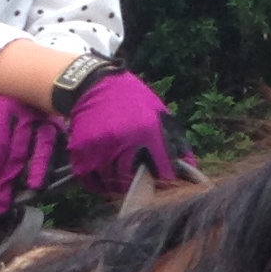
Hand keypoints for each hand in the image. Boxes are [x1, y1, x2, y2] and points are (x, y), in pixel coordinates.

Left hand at [0, 90, 63, 213]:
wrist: (4, 79)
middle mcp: (23, 115)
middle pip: (17, 153)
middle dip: (8, 182)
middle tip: (0, 207)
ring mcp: (41, 118)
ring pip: (40, 148)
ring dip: (36, 173)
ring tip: (30, 195)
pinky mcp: (54, 124)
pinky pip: (55, 145)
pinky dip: (51, 162)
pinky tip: (46, 180)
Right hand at [59, 69, 191, 196]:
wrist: (93, 85)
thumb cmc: (132, 100)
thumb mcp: (160, 114)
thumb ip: (176, 144)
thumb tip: (189, 171)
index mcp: (146, 132)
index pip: (163, 174)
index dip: (166, 182)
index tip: (165, 182)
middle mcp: (121, 143)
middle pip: (136, 184)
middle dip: (142, 185)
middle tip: (143, 179)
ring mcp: (98, 151)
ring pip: (113, 186)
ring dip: (120, 183)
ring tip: (122, 169)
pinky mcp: (80, 155)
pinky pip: (93, 184)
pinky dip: (100, 183)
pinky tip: (106, 169)